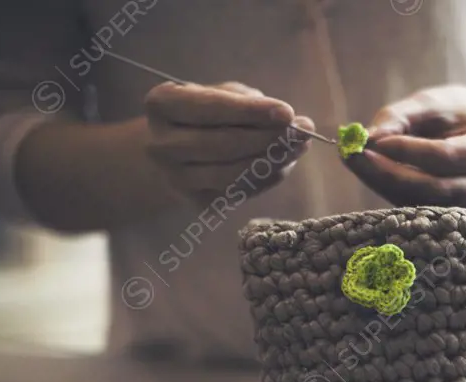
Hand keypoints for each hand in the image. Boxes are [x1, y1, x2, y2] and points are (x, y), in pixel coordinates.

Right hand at [143, 81, 313, 204]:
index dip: (251, 111)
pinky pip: (241, 192)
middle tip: (304, 130)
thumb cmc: (206, 114)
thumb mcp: (222, 94)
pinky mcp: (197, 203)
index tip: (287, 112)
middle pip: (223, 144)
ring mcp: (176, 178)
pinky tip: (284, 163)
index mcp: (162, 104)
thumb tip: (292, 122)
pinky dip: (267, 178)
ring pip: (233, 174)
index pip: (209, 108)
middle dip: (270, 138)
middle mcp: (161, 144)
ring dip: (274, 161)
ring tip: (300, 145)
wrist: (177, 153)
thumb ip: (250, 103)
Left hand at [344, 85, 465, 208]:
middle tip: (353, 156)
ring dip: (385, 183)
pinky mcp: (457, 216)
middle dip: (390, 173)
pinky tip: (371, 172)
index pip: (449, 157)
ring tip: (356, 159)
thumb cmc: (460, 111)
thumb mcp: (434, 101)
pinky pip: (419, 208)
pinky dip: (391, 190)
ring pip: (425, 202)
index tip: (375, 141)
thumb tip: (369, 139)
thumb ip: (401, 116)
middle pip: (437, 187)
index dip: (410, 152)